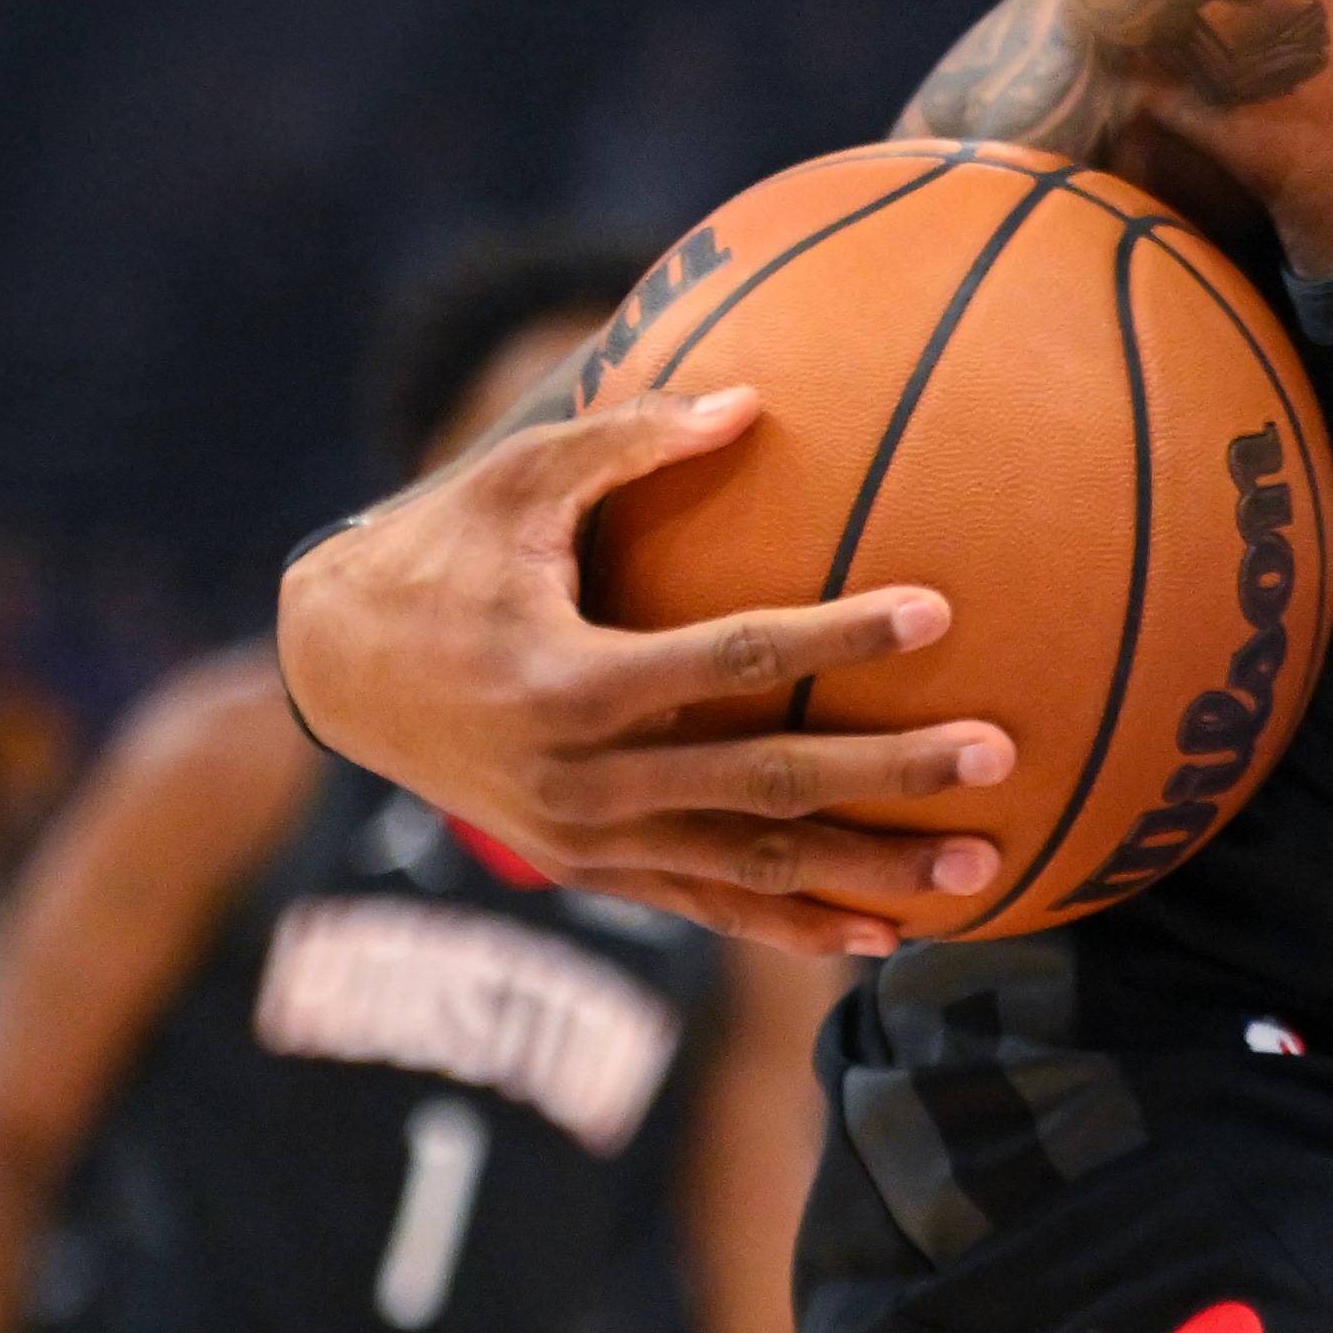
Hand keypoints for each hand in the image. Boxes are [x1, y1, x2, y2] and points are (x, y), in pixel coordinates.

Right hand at [272, 388, 1014, 954]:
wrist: (334, 673)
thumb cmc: (439, 552)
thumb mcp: (515, 480)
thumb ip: (629, 441)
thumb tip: (754, 398)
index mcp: (569, 678)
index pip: (733, 658)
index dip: (837, 637)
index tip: (937, 613)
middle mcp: (582, 777)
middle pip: (766, 779)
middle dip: (889, 773)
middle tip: (998, 754)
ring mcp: (587, 840)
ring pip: (753, 865)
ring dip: (869, 871)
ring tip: (983, 869)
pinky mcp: (590, 873)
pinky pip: (708, 907)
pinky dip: (796, 926)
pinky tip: (882, 934)